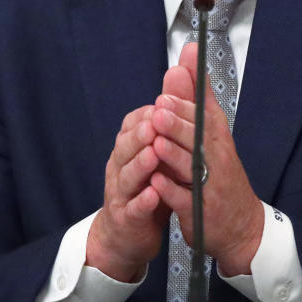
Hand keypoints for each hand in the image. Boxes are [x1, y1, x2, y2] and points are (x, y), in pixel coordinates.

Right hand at [86, 100, 175, 281]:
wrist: (128, 232)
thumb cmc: (149, 183)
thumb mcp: (161, 147)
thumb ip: (170, 111)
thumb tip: (179, 69)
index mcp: (130, 146)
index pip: (134, 124)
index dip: (148, 115)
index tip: (163, 104)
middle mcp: (121, 165)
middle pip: (127, 146)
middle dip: (141, 134)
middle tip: (155, 123)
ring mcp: (121, 192)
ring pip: (127, 175)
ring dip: (140, 164)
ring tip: (154, 154)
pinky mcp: (127, 218)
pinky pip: (133, 208)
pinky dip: (142, 201)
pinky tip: (152, 195)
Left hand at [151, 42, 264, 275]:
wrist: (241, 225)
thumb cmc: (220, 173)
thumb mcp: (212, 133)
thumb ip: (197, 96)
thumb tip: (186, 57)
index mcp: (218, 139)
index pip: (206, 115)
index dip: (189, 101)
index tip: (171, 85)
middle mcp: (219, 160)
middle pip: (201, 139)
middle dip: (181, 123)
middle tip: (160, 108)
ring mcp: (211, 187)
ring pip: (193, 168)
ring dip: (175, 154)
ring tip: (156, 141)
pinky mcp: (202, 211)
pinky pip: (186, 200)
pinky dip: (172, 191)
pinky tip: (156, 181)